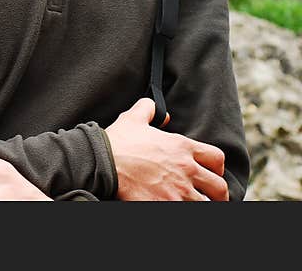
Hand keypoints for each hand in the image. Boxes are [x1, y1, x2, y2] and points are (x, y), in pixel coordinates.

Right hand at [105, 98, 228, 200]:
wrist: (103, 162)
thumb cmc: (118, 141)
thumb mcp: (133, 118)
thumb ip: (148, 109)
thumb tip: (163, 114)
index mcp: (182, 147)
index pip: (216, 158)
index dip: (216, 168)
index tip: (210, 173)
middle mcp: (186, 169)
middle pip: (218, 186)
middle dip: (217, 194)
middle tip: (211, 197)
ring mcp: (179, 190)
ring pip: (206, 203)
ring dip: (201, 203)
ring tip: (193, 203)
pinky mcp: (167, 204)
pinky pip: (189, 211)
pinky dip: (184, 209)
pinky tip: (176, 206)